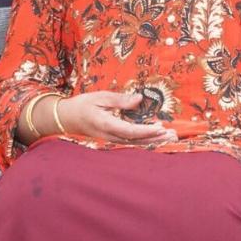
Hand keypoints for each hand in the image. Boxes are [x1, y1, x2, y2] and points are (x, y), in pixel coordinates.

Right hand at [55, 91, 177, 144]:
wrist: (67, 118)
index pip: (130, 131)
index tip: (160, 127)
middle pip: (136, 140)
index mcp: (106, 124)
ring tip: (170, 136)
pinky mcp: (113, 138)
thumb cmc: (83, 105)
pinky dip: (146, 140)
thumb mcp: (100, 97)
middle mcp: (110, 135)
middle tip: (173, 134)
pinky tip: (157, 137)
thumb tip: (139, 99)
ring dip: (153, 141)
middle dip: (155, 138)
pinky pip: (131, 141)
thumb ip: (120, 100)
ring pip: (136, 143)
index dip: (146, 131)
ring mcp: (111, 139)